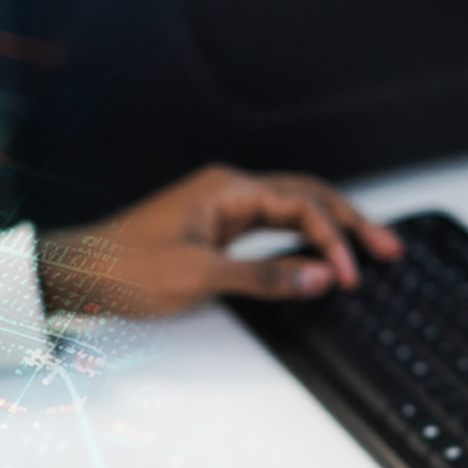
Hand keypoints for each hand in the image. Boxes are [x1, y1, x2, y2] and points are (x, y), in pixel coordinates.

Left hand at [36, 164, 403, 318]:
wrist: (77, 273)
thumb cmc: (125, 269)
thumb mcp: (198, 278)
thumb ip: (263, 278)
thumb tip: (319, 276)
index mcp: (228, 189)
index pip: (300, 205)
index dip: (332, 240)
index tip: (349, 276)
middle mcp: (229, 190)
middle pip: (306, 196)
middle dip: (349, 222)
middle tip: (389, 249)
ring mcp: (223, 207)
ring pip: (293, 208)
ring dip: (330, 227)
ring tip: (369, 248)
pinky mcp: (216, 228)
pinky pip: (273, 225)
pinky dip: (303, 237)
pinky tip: (320, 253)